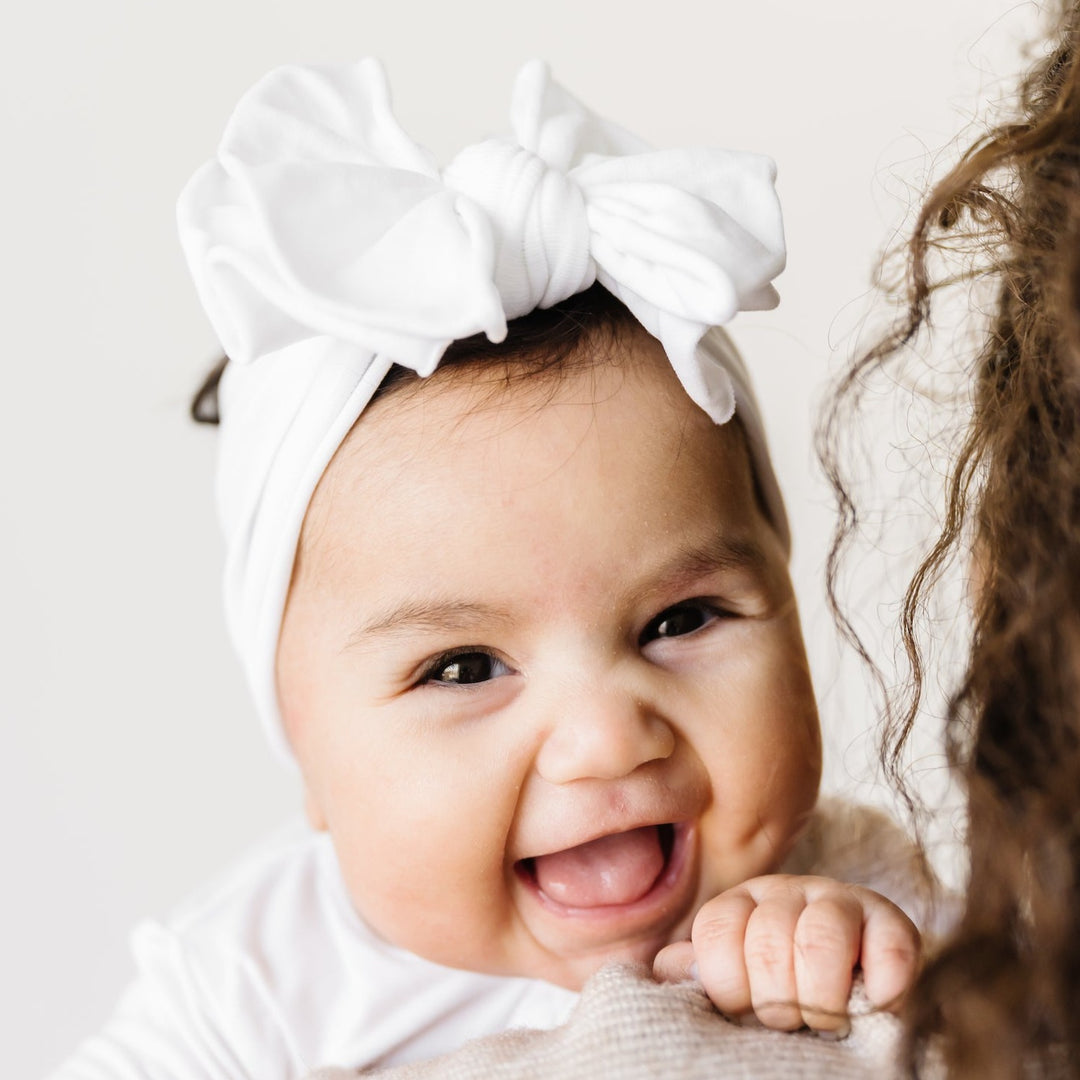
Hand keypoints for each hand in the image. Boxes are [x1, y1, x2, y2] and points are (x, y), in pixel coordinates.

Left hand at [653, 874, 919, 1035]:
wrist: (852, 990)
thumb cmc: (778, 990)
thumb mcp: (733, 979)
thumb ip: (699, 972)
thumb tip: (663, 968)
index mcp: (741, 903)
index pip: (717, 929)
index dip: (728, 985)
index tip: (743, 1010)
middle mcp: (787, 891)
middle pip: (768, 940)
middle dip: (776, 1001)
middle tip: (790, 1022)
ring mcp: (840, 901)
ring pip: (822, 939)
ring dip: (821, 997)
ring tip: (825, 1020)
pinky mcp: (891, 923)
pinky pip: (889, 945)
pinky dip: (882, 984)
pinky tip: (872, 1003)